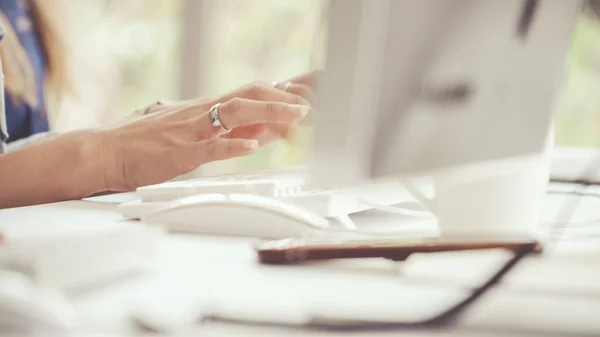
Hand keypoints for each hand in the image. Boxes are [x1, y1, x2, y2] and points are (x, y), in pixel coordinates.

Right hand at [98, 82, 311, 190]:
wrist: (108, 151)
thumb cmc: (147, 143)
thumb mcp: (193, 132)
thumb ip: (227, 132)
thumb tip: (260, 134)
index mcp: (206, 108)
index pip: (250, 93)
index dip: (280, 94)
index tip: (305, 96)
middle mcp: (202, 112)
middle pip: (250, 95)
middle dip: (283, 98)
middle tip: (310, 104)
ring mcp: (192, 130)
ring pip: (236, 113)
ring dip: (270, 113)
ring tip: (296, 116)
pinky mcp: (180, 152)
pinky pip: (210, 146)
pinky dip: (233, 145)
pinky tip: (252, 147)